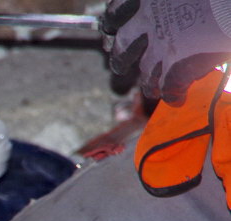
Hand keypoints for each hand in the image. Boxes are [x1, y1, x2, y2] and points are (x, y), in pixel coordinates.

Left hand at [102, 0, 230, 103]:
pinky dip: (173, 96)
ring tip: (153, 89)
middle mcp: (148, 21)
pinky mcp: (178, 65)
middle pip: (122, 48)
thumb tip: (170, 11)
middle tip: (120, 67)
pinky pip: (169, 89)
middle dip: (120, 60)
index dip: (113, 26)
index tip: (113, 32)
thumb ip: (169, 4)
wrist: (229, 4)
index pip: (115, 15)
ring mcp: (161, 45)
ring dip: (149, 83)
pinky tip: (177, 99)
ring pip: (146, 73)